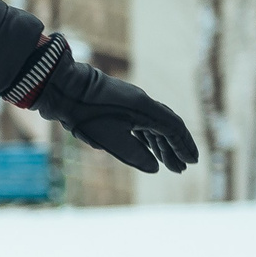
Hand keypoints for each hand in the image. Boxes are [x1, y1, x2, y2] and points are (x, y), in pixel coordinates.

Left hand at [31, 57, 199, 173]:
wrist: (64, 88)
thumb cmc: (87, 113)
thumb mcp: (112, 140)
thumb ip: (135, 155)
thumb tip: (154, 169)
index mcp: (146, 109)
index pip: (174, 129)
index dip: (184, 146)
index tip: (191, 162)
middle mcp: (142, 104)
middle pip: (166, 128)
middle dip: (175, 149)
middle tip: (182, 168)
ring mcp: (130, 104)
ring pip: (152, 127)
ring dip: (161, 146)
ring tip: (168, 165)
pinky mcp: (117, 107)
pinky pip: (139, 124)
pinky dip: (146, 139)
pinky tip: (148, 150)